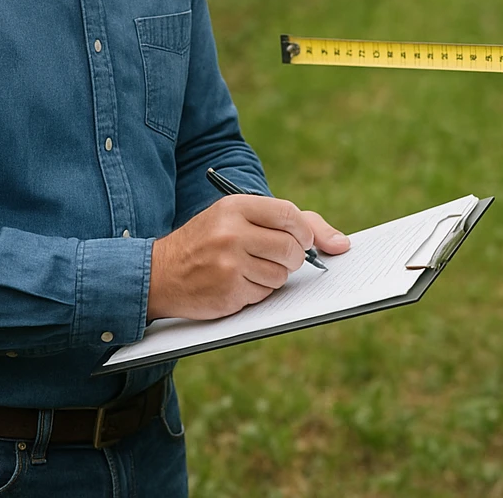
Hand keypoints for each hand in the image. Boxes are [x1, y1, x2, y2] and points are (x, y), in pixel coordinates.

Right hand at [147, 195, 345, 320]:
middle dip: (293, 258)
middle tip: (278, 258)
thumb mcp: (240, 218)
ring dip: (274, 277)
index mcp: (236, 207)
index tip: (303, 241)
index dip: (303, 232)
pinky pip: (264, 294)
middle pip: (291, 248)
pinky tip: (237, 283)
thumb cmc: (210, 240)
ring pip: (281, 275)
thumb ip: (294, 222)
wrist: (160, 272)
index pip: (289, 214)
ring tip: (250, 269)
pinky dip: (258, 292)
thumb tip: (342, 244)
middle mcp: (232, 232)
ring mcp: (228, 263)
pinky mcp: (228, 291)